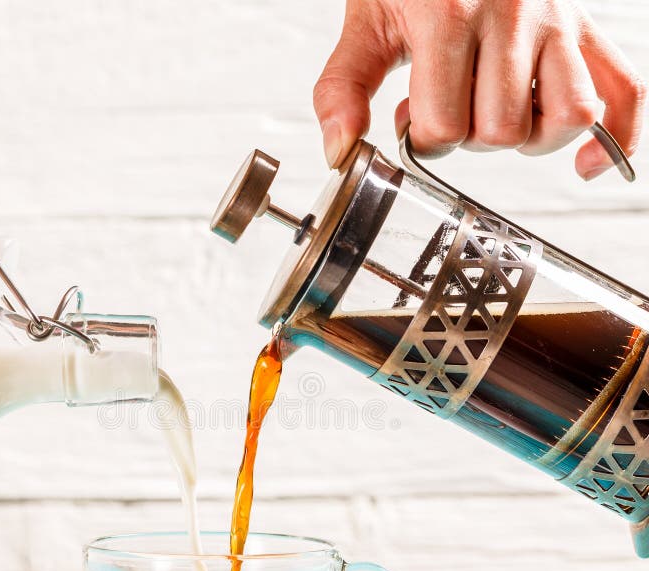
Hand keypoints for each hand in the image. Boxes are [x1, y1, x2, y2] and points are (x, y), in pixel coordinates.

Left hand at [314, 0, 644, 179]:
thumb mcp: (366, 19)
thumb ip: (343, 87)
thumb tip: (341, 150)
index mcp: (450, 16)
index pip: (443, 128)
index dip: (422, 141)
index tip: (412, 120)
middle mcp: (513, 14)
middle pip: (500, 131)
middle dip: (467, 138)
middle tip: (452, 108)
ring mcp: (556, 19)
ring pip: (564, 118)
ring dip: (527, 139)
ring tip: (499, 119)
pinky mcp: (583, 25)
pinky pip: (624, 88)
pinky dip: (615, 136)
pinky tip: (587, 164)